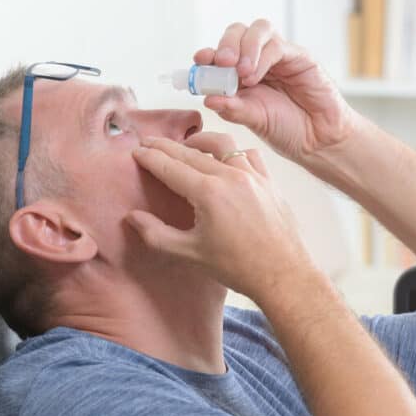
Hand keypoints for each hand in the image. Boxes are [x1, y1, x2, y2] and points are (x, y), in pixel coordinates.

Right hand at [127, 132, 314, 299]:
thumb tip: (132, 217)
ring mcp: (254, 176)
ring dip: (201, 141)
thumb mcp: (190, 254)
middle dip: (166, 146)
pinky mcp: (269, 182)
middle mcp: (231, 176)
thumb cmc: (237, 267)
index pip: (170, 167)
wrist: (283, 275)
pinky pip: (249, 155)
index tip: (135, 152)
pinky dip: (234, 152)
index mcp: (208, 193)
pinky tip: (226, 160)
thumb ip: (156, 234)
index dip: (150, 158)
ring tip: (187, 145)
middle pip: (191, 152)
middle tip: (149, 143)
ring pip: (223, 145)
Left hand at [195, 19, 367, 164]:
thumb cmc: (288, 130)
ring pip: (258, 30)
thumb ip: (232, 108)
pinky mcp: (299, 56)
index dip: (208, 53)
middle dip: (226, 43)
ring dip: (245, 46)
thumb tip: (207, 98)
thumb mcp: (253, 120)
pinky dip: (262, 57)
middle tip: (222, 62)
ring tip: (241, 72)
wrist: (319, 140)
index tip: (200, 60)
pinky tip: (256, 76)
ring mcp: (278, 56)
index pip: (221, 53)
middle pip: (238, 32)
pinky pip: (277, 45)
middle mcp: (259, 60)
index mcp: (242, 75)